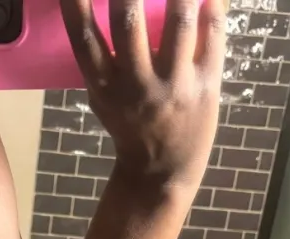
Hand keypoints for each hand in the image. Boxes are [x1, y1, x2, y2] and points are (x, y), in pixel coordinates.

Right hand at [61, 0, 225, 188]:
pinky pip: (213, 35)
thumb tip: (97, 10)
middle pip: (127, 20)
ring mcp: (173, 84)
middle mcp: (136, 84)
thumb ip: (102, 61)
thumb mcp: (104, 100)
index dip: (77, 5)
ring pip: (178, 21)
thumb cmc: (131, 126)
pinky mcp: (207, 84)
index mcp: (105, 87)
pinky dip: (212, 8)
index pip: (84, 38)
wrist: (162, 171)